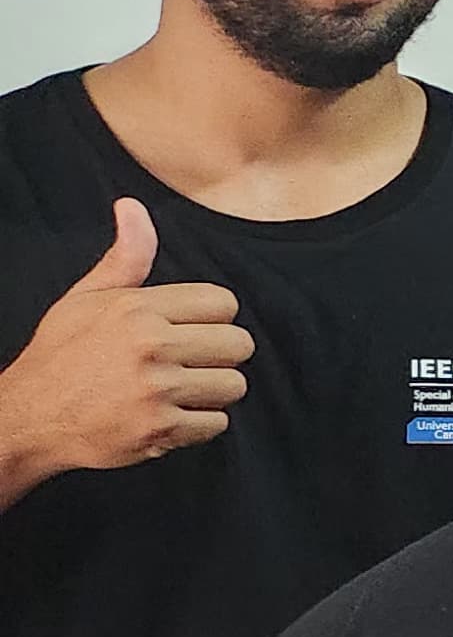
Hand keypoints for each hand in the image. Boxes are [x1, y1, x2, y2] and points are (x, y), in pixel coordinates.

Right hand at [0, 199, 249, 473]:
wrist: (29, 417)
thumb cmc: (61, 354)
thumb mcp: (87, 299)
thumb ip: (125, 258)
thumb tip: (132, 207)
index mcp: (138, 309)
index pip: (223, 303)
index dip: (211, 319)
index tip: (189, 331)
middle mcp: (151, 346)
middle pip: (239, 344)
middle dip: (219, 356)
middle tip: (188, 364)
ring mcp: (156, 390)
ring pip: (234, 385)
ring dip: (212, 392)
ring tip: (178, 390)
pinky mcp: (159, 429)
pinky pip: (217, 424)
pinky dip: (198, 425)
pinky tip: (168, 416)